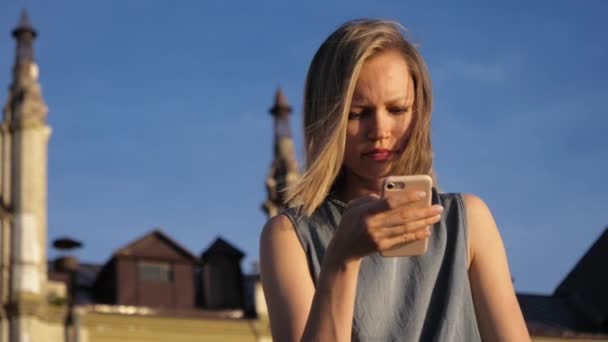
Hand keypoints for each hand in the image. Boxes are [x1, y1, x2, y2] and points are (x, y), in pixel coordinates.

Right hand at [328, 190, 442, 262]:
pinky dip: (416, 235)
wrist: (343, 249)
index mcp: (366, 211)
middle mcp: (373, 225)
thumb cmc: (350, 222)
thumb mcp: (353, 206)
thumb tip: (390, 196)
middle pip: (402, 217)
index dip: (407, 198)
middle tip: (438, 207)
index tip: (422, 194)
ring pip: (405, 228)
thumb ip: (370, 198)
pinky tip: (426, 231)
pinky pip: (402, 240)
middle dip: (423, 211)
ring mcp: (378, 237)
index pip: (390, 203)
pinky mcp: (382, 246)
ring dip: (423, 222)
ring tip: (436, 216)